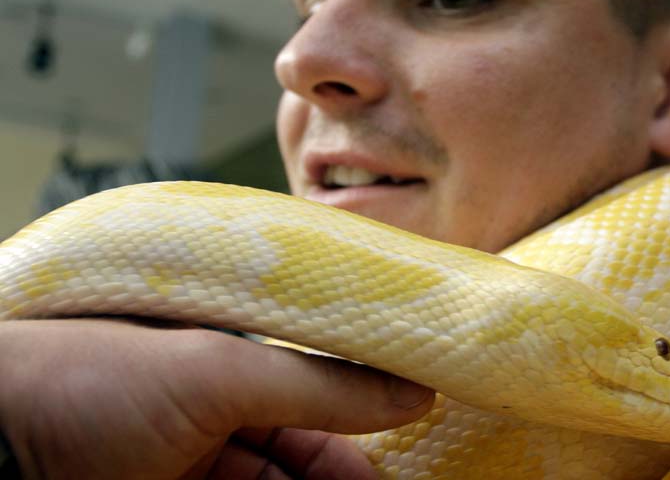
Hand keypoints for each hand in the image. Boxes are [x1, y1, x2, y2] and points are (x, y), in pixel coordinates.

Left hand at [0, 319, 434, 478]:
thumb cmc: (92, 379)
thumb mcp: (217, 371)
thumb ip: (319, 385)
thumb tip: (411, 389)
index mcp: (226, 360)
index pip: (316, 395)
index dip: (365, 418)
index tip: (416, 429)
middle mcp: (213, 414)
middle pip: (304, 453)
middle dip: (349, 472)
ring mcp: (191, 466)